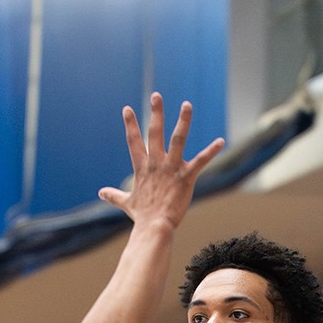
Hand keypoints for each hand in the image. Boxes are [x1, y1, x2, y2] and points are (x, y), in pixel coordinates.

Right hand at [97, 93, 224, 230]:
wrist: (154, 227)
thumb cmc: (142, 216)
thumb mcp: (126, 203)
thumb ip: (114, 195)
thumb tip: (101, 192)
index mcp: (142, 167)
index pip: (133, 141)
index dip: (130, 124)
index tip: (127, 109)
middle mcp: (156, 163)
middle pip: (155, 132)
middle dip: (156, 113)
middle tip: (156, 95)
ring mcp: (171, 168)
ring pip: (178, 139)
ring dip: (183, 121)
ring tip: (187, 105)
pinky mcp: (186, 177)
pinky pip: (201, 161)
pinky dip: (211, 151)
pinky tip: (221, 141)